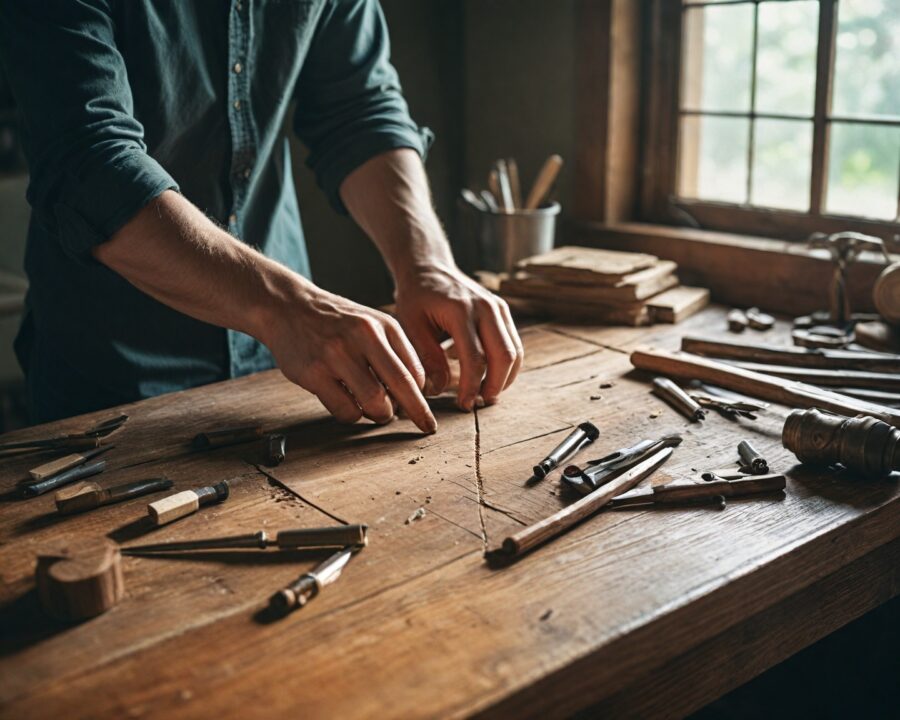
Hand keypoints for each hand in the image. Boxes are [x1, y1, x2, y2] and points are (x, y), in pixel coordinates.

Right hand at [261, 281, 436, 432]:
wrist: (288, 307)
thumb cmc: (336, 322)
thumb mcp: (372, 324)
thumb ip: (395, 352)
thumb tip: (417, 393)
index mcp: (383, 326)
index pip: (414, 371)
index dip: (422, 397)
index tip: (425, 413)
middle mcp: (362, 336)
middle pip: (401, 386)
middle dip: (416, 413)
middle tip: (422, 425)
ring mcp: (336, 354)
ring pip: (374, 402)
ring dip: (380, 415)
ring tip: (376, 411)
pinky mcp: (314, 372)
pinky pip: (345, 410)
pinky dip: (353, 416)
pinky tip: (350, 406)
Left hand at [394, 264, 523, 409]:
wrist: (429, 267)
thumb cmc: (416, 298)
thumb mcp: (411, 326)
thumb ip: (427, 357)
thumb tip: (440, 390)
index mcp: (461, 311)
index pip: (475, 358)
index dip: (472, 387)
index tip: (464, 404)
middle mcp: (486, 307)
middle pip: (504, 356)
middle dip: (495, 386)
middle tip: (480, 404)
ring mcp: (498, 307)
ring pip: (515, 351)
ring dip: (505, 378)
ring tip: (486, 395)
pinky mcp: (503, 311)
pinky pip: (514, 344)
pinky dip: (506, 365)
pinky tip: (490, 378)